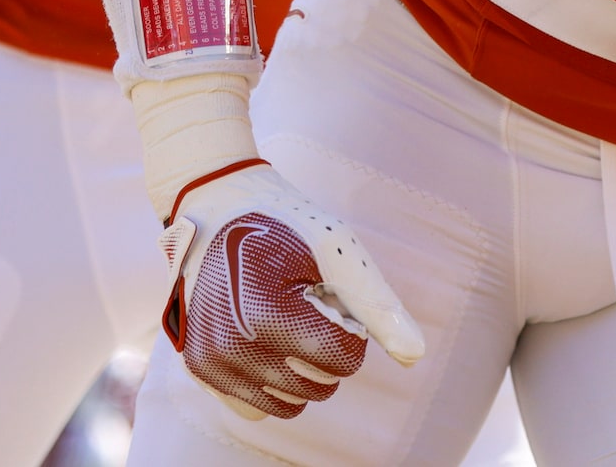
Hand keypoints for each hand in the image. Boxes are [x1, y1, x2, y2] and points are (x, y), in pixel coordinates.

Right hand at [162, 162, 422, 420]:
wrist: (221, 209)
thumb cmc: (286, 225)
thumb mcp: (337, 250)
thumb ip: (378, 306)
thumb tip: (415, 356)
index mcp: (265, 317)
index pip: (343, 360)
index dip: (349, 325)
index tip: (328, 292)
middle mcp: (230, 350)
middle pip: (319, 384)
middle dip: (325, 345)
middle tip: (303, 298)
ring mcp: (211, 365)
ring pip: (291, 402)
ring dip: (300, 368)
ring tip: (282, 314)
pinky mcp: (201, 372)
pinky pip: (258, 407)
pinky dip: (273, 382)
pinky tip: (267, 340)